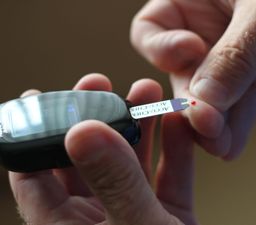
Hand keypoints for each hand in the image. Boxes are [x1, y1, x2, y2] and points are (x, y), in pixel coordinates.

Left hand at [9, 74, 197, 224]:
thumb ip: (114, 184)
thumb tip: (83, 131)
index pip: (36, 175)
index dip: (35, 133)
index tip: (40, 96)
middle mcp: (97, 219)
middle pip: (88, 158)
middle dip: (95, 116)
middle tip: (100, 83)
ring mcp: (135, 213)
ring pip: (132, 160)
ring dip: (140, 124)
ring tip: (146, 90)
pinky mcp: (169, 214)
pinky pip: (170, 173)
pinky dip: (176, 147)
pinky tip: (179, 120)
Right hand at [131, 0, 255, 158]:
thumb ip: (236, 53)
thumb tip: (205, 100)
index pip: (152, 27)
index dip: (161, 46)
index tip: (190, 51)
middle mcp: (204, 31)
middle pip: (182, 72)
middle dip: (193, 101)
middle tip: (205, 124)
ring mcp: (228, 59)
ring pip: (210, 97)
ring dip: (214, 123)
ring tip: (220, 145)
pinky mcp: (254, 80)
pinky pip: (239, 106)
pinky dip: (236, 127)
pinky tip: (233, 146)